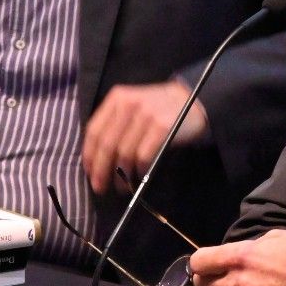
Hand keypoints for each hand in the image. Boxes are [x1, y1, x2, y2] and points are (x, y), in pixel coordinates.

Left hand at [81, 80, 207, 194]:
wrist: (195, 100)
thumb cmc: (159, 108)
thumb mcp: (133, 106)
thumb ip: (115, 123)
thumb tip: (97, 158)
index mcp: (117, 98)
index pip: (94, 130)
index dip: (90, 155)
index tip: (90, 172)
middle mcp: (129, 104)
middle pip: (107, 144)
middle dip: (101, 170)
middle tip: (100, 187)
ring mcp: (146, 115)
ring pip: (124, 153)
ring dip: (121, 175)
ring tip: (122, 187)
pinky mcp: (162, 127)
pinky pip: (143, 156)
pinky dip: (139, 170)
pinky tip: (139, 176)